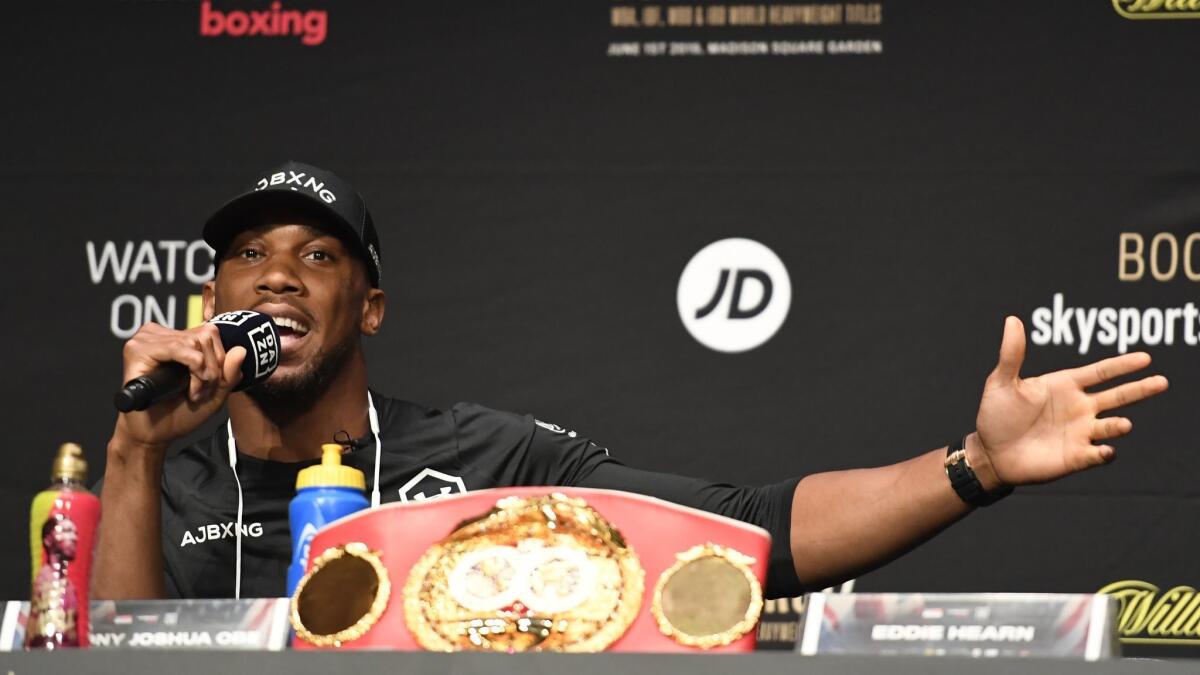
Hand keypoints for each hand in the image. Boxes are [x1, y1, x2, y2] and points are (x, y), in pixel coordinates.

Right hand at [111, 322, 245, 450]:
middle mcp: (161, 334)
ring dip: (203, 373)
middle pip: (205, 336)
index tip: (210, 385)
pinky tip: (189, 391)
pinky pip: (179, 348)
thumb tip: (242, 350)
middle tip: (201, 393)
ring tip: (194, 394)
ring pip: (195, 342)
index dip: (219, 360)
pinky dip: (193, 369)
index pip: (211, 333)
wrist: (155, 435)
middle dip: (212, 369)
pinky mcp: (137, 349)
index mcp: (177, 338)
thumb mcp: (215, 393)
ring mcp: (147, 338)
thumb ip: (230, 372)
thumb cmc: (180, 413)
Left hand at [971, 316, 1167, 487]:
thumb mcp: (1002, 382)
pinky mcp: (1076, 457)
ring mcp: (1080, 433)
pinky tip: (1106, 450)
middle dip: (1139, 389)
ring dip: (1119, 425)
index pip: (1100, 372)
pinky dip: (1105, 453)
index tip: (1145, 358)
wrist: (990, 453)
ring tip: (1124, 423)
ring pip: (1109, 426)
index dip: (1122, 365)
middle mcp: (1079, 408)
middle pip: (1117, 396)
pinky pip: (1097, 455)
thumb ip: (1012, 354)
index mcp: (1065, 385)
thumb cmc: (996, 414)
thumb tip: (1012, 320)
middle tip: (1162, 382)